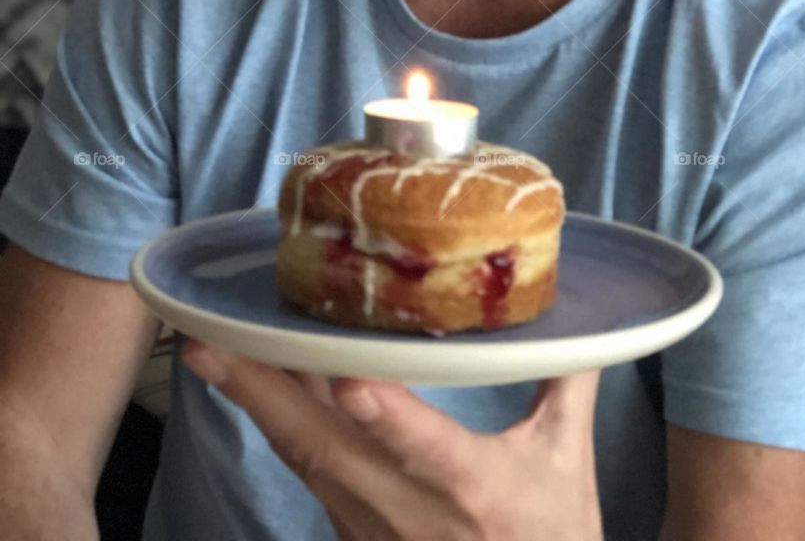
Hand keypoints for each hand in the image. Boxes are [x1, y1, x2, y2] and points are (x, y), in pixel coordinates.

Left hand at [181, 338, 603, 540]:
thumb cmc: (555, 534)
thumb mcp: (570, 459)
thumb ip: (565, 378)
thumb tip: (573, 307)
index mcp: (475, 491)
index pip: (427, 453)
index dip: (389, 419)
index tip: (349, 382)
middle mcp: (411, 516)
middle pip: (327, 452)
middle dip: (263, 394)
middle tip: (210, 343)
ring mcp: (372, 532)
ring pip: (306, 461)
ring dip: (257, 406)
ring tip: (213, 352)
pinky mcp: (353, 536)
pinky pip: (309, 472)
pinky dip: (280, 426)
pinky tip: (254, 384)